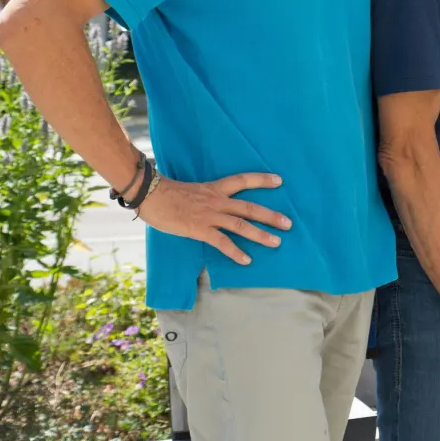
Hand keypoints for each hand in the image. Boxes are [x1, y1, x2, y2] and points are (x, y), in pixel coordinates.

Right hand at [136, 172, 290, 264]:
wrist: (150, 195)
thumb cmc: (167, 193)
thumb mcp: (193, 191)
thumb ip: (206, 198)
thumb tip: (214, 206)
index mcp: (216, 188)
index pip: (243, 180)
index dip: (262, 180)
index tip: (279, 181)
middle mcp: (217, 201)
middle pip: (250, 207)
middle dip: (271, 216)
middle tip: (288, 223)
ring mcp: (210, 215)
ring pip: (241, 225)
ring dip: (260, 234)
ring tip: (276, 242)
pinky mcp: (200, 229)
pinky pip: (222, 242)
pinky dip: (235, 252)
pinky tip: (246, 260)